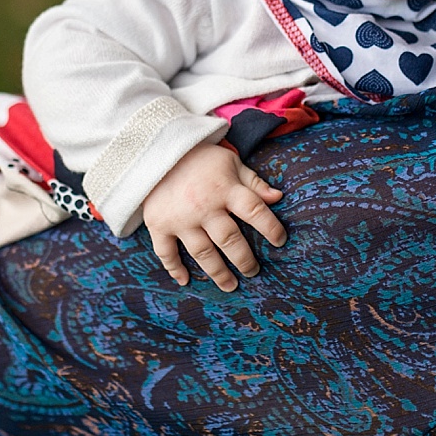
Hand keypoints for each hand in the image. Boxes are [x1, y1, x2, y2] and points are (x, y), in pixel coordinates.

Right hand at [141, 143, 286, 291]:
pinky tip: (185, 280)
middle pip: (229, 240)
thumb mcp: (229, 162)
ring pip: (203, 253)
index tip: (280, 241)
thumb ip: (252, 181)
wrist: (154, 150)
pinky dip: (174, 268)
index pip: (254, 211)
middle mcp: (204, 206)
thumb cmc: (199, 158)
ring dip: (218, 272)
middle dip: (244, 260)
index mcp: (225, 189)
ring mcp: (180, 218)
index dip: (271, 228)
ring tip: (230, 285)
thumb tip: (278, 197)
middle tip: (253, 272)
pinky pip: (166, 252)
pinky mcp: (158, 224)